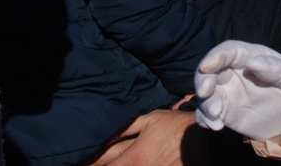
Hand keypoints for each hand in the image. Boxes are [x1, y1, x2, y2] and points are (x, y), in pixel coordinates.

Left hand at [85, 110, 206, 165]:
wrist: (205, 139)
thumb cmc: (176, 126)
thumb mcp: (149, 119)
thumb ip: (124, 128)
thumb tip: (102, 133)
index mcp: (135, 158)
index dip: (88, 165)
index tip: (75, 162)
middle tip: (83, 163)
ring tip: (102, 163)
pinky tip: (129, 164)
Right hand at [194, 40, 280, 140]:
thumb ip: (275, 68)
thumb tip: (252, 63)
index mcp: (251, 57)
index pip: (228, 51)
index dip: (215, 56)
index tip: (207, 66)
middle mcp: (235, 72)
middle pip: (210, 70)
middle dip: (203, 80)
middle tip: (205, 94)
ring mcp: (228, 92)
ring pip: (206, 92)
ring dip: (205, 103)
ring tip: (217, 118)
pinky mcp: (226, 111)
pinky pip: (208, 113)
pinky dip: (205, 119)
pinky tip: (215, 127)